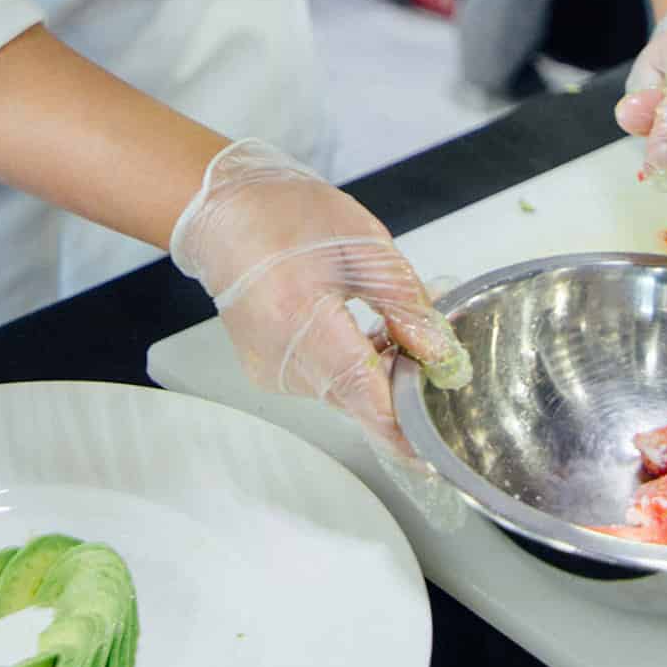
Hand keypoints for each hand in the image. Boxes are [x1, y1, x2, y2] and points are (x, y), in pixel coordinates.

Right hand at [170, 139, 470, 454]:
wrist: (226, 215)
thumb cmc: (287, 216)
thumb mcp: (365, 245)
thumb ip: (406, 304)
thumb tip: (440, 356)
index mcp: (300, 317)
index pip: (360, 390)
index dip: (401, 425)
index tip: (433, 450)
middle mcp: (279, 358)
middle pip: (357, 397)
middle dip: (400, 382)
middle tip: (425, 344)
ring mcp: (271, 372)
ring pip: (345, 394)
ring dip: (376, 372)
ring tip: (384, 322)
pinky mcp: (270, 375)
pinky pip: (326, 385)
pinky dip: (351, 367)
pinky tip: (355, 330)